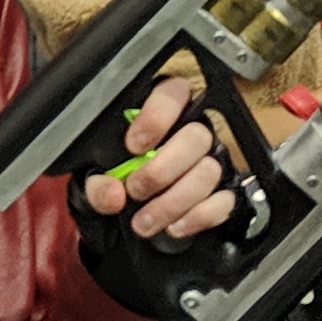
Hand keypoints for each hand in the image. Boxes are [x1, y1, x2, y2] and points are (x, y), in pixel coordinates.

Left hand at [77, 75, 241, 245]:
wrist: (131, 211)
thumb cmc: (116, 180)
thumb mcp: (96, 177)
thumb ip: (97, 183)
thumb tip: (113, 194)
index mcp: (161, 113)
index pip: (173, 94)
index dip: (157, 117)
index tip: (133, 147)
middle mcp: (192, 131)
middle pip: (197, 137)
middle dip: (162, 170)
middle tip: (135, 190)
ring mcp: (212, 160)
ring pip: (209, 172)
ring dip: (173, 202)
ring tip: (145, 221)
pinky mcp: (224, 191)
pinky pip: (224, 202)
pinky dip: (197, 217)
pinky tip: (173, 226)